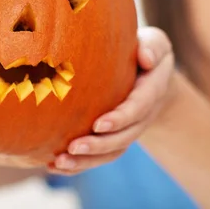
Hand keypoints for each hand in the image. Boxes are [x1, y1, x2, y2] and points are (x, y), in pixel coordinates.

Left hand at [49, 26, 178, 174]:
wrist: (153, 75)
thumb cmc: (146, 51)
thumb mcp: (156, 43)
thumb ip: (152, 48)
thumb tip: (146, 58)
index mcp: (151, 92)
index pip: (137, 108)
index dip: (120, 119)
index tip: (98, 125)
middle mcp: (141, 116)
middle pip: (123, 138)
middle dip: (98, 146)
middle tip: (73, 147)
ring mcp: (128, 129)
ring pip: (110, 152)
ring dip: (86, 161)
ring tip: (58, 163)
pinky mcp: (114, 136)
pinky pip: (100, 156)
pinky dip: (79, 164)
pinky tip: (53, 166)